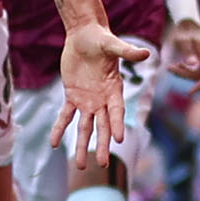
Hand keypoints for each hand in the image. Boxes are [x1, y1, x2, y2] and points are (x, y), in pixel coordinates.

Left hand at [49, 23, 150, 160]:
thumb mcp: (112, 44)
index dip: (117, 124)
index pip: (116, 111)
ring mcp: (87, 100)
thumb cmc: (100, 39)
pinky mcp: (72, 96)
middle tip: (102, 164)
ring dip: (82, 145)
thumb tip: (146, 53)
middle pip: (103, 126)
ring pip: (84, 127)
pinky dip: (60, 128)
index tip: (118, 139)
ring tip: (81, 165)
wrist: (83, 35)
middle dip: (102, 144)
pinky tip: (53, 143)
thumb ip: (127, 52)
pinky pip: (65, 115)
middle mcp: (102, 99)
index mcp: (114, 89)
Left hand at [162, 14, 199, 85]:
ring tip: (171, 65)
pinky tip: (178, 65)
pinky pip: (197, 72)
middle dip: (185, 75)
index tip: (189, 92)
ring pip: (198, 75)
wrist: (187, 23)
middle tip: (170, 68)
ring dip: (185, 73)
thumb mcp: (182, 39)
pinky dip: (187, 71)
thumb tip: (193, 63)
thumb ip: (187, 50)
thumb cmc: (184, 31)